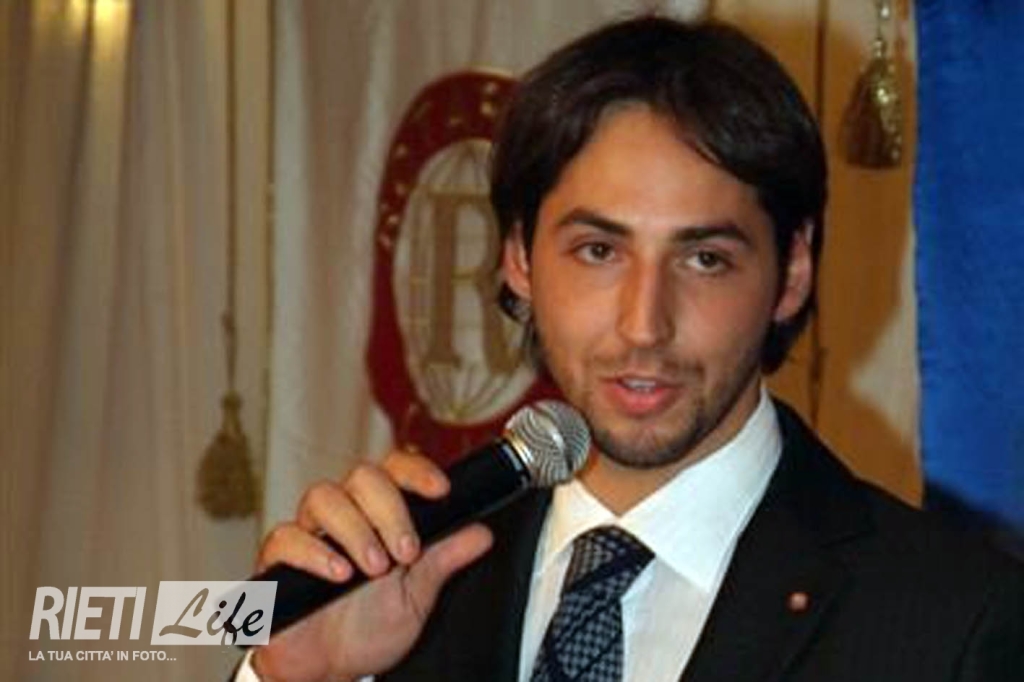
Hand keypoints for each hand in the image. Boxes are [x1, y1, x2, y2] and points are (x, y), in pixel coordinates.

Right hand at [250, 449, 493, 681]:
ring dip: (355, 530)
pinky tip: (337, 574)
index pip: (395, 470)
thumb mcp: (417, 596)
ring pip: (323, 497)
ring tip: (374, 568)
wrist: (329, 671)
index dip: (417, 471)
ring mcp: (309, 533)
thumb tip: (481, 533)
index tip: (442, 490)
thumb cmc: (368, 629)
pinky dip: (313, 552)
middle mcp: (344, 515)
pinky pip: (286, 537)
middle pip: (362, 476)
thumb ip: (444, 560)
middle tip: (405, 552)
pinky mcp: (277, 561)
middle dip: (389, 510)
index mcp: (378, 515)